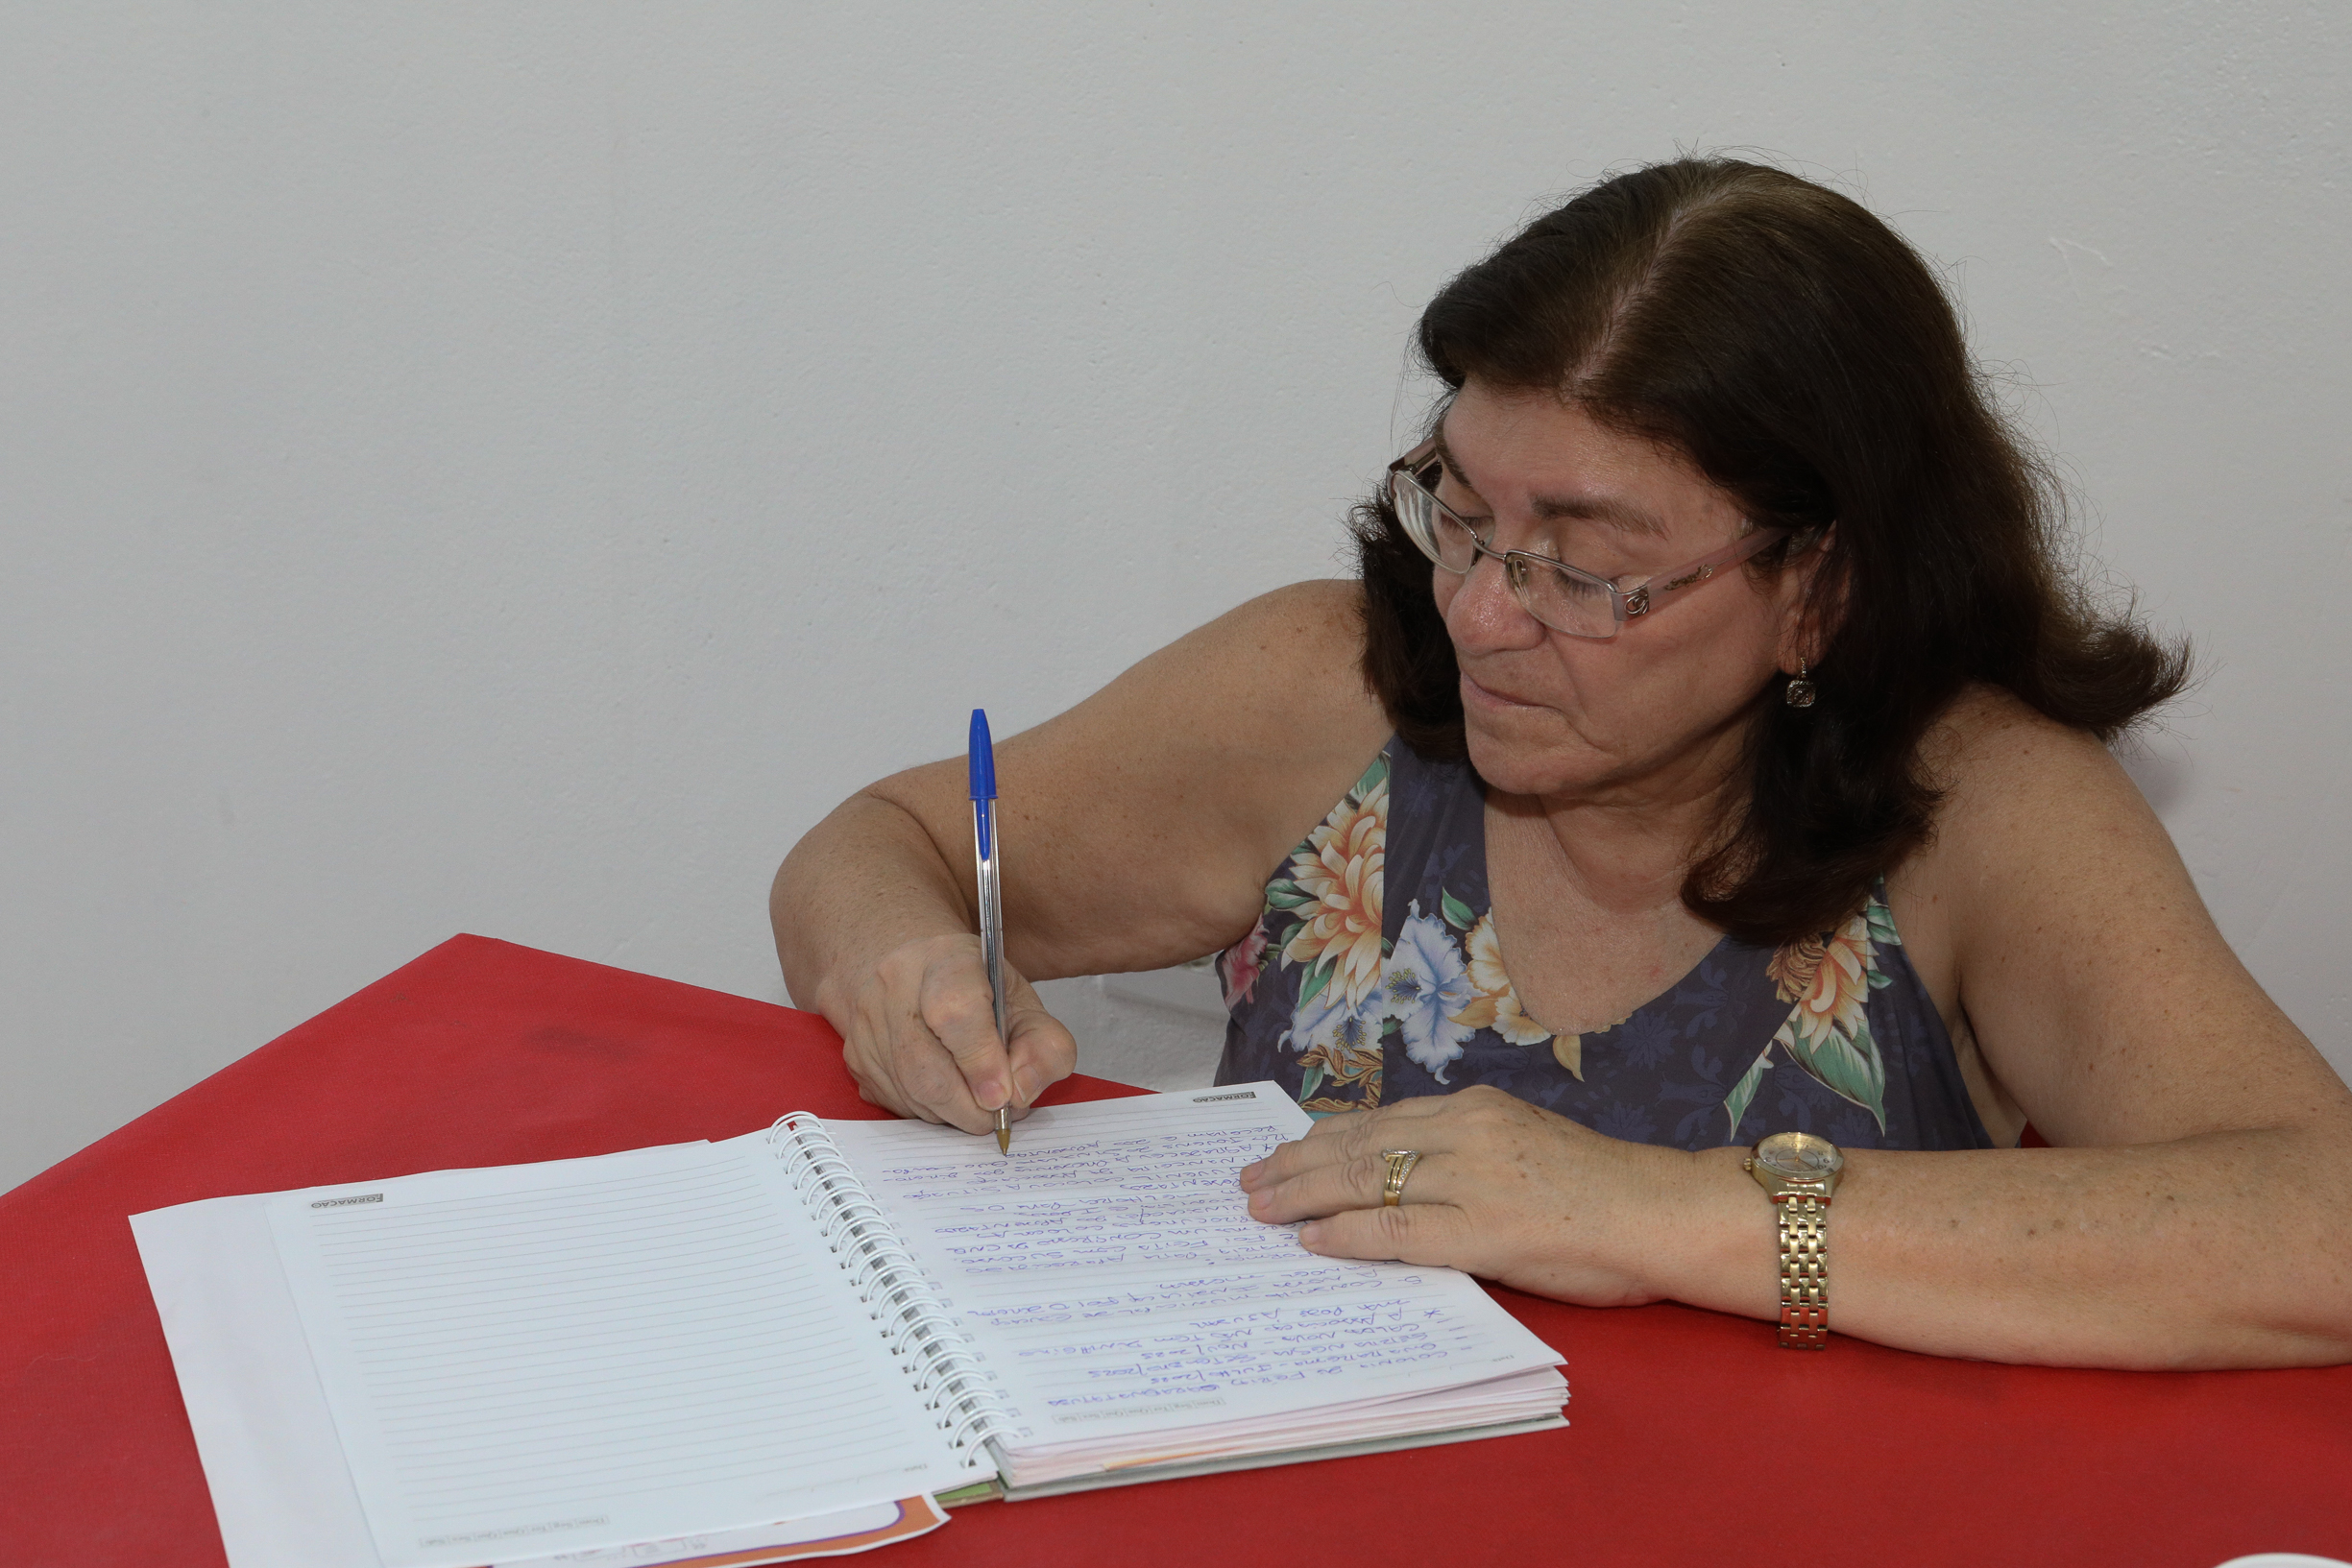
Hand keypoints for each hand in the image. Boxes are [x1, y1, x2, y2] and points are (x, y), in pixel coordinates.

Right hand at [830, 932, 1076, 1133]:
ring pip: (912, 1096)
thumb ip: (1044, 1046)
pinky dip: (931, 1113)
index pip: (957, 1013)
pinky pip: (897, 1106)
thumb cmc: (975, 986)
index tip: (1004, 1097)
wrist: (914, 966)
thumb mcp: (1025, 1003)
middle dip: (972, 1108)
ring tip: (978, 1098)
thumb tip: (1020, 1094)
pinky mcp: (856, 1059)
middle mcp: (894, 986)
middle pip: (927, 1069)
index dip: (982, 1062)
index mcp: (946, 960)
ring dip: (954, 1114)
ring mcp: (867, 1024)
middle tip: (1000, 1113)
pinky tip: (948, 1092)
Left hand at [1236, 1086, 1700, 1306]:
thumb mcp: (1522, 1145)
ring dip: (1304, 1195)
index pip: (1378, 1121)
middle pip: (1357, 1143)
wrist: (1660, 1211)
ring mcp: (1472, 1177)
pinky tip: (1314, 1240)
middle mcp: (1466, 1131)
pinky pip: (1398, 1230)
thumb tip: (1398, 1176)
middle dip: (1295, 1164)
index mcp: (1475, 1109)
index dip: (1321, 1138)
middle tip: (1250, 1181)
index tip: (1283, 1151)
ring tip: (1263, 1209)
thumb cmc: (1599, 1190)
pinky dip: (1349, 1234)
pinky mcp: (1483, 1228)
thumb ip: (1464, 1153)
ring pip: (1365, 1179)